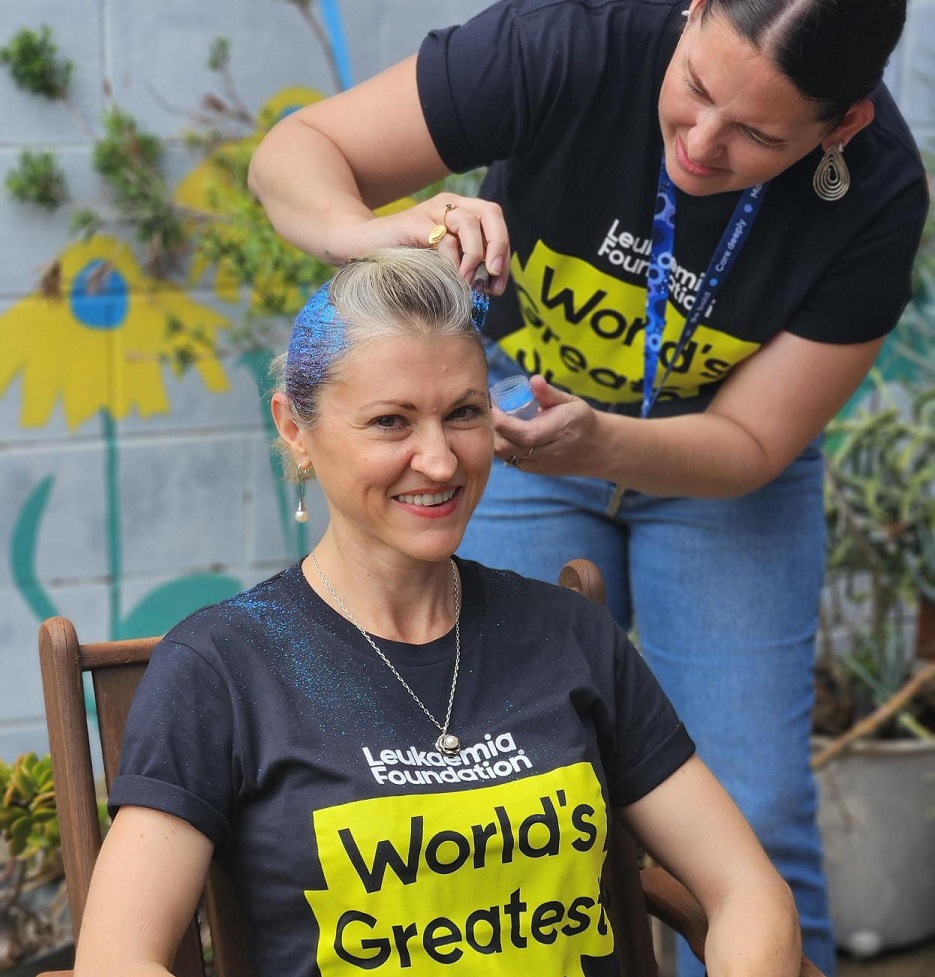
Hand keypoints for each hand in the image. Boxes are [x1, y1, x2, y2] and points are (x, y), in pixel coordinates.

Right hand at [363, 193, 510, 293]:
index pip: (495, 223)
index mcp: (460, 212)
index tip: (498, 287)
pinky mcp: (412, 222)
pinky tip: (449, 276)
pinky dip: (450, 259)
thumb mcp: (441, 263)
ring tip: (467, 281)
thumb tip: (491, 288)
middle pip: (490, 214)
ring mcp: (430, 212)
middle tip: (492, 275)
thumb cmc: (402, 261)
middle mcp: (448, 206)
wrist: (360, 249)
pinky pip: (441, 236)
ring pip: (468, 223)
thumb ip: (465, 267)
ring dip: (475, 255)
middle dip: (498, 246)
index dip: (503, 253)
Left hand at [493, 376, 598, 475]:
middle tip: (490, 409)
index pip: (524, 433)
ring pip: (503, 454)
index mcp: (558, 431)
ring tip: (497, 418)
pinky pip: (507, 458)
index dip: (502, 420)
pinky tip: (504, 431)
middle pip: (506, 447)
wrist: (594, 448)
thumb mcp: (570, 401)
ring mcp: (537, 464)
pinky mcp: (530, 469)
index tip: (493, 403)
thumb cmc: (580, 420)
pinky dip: (501, 443)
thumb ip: (549, 393)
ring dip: (494, 436)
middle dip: (492, 428)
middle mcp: (546, 452)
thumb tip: (534, 380)